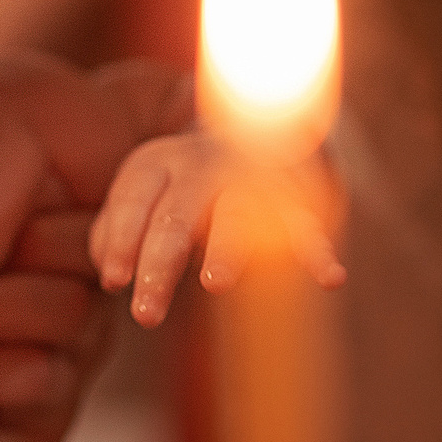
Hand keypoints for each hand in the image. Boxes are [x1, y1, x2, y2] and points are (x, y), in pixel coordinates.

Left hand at [92, 135, 347, 326]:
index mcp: (156, 165)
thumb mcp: (141, 198)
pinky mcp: (292, 195)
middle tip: (145, 315)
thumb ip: (115, 235)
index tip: (114, 282)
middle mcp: (200, 166)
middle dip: (159, 265)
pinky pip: (304, 224)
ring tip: (215, 283)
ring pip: (237, 215)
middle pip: (176, 215)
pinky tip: (331, 278)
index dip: (122, 240)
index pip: (134, 202)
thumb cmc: (177, 186)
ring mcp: (249, 178)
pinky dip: (317, 250)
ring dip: (227, 249)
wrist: (249, 126)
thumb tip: (110, 273)